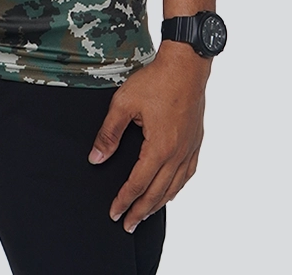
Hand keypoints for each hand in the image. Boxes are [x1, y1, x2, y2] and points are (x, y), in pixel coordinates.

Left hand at [88, 44, 208, 231]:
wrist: (186, 65)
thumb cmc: (156, 80)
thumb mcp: (123, 103)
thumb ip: (109, 133)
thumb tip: (95, 157)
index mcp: (159, 148)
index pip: (138, 184)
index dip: (124, 201)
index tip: (114, 213)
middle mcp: (177, 154)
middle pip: (157, 192)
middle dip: (140, 211)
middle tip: (128, 225)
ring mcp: (189, 149)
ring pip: (175, 187)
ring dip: (159, 204)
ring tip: (145, 214)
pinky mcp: (196, 141)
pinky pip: (188, 173)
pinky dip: (177, 187)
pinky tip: (171, 190)